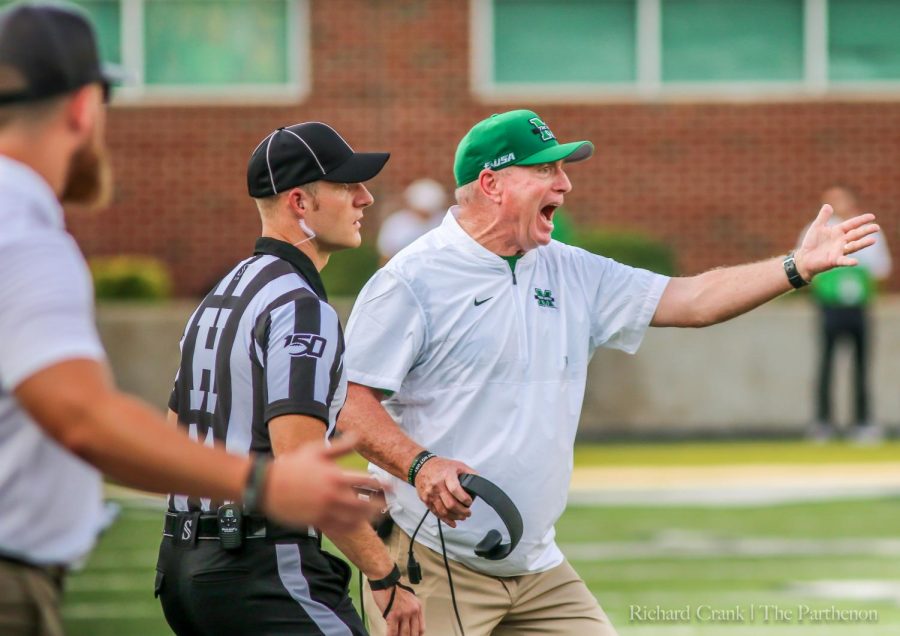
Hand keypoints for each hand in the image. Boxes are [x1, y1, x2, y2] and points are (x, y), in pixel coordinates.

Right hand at [262, 433, 383, 533]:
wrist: (267, 485)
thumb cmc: (292, 465)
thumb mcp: (317, 450)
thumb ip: (341, 446)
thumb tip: (358, 435)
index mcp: (335, 476)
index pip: (366, 482)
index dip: (381, 485)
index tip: (390, 486)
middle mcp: (333, 496)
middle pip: (365, 504)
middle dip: (380, 504)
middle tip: (389, 503)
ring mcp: (325, 511)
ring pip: (355, 519)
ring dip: (370, 518)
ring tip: (379, 516)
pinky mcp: (317, 522)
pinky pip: (339, 529)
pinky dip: (352, 528)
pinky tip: (358, 525)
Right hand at [372, 585, 423, 635]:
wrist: (385, 579)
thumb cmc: (394, 587)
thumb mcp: (408, 599)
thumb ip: (409, 611)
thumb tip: (405, 625)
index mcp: (418, 607)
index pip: (421, 628)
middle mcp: (413, 611)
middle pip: (414, 633)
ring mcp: (404, 613)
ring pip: (404, 634)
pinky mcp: (393, 615)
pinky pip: (393, 632)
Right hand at [414, 456, 474, 526]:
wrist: (421, 467)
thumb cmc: (441, 466)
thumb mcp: (457, 465)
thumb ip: (470, 473)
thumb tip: (480, 482)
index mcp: (446, 475)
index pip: (455, 490)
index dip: (464, 499)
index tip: (469, 502)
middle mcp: (437, 485)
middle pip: (450, 504)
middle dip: (462, 511)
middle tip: (468, 513)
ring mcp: (430, 494)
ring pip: (443, 511)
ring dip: (455, 517)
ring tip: (462, 517)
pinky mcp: (426, 500)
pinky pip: (436, 513)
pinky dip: (446, 520)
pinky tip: (453, 522)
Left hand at [796, 204, 878, 279]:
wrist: (804, 257)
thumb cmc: (812, 242)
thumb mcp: (817, 227)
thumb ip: (823, 217)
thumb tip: (828, 205)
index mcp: (838, 231)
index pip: (852, 224)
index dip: (861, 220)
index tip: (872, 216)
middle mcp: (842, 241)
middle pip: (856, 234)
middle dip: (866, 231)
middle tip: (877, 227)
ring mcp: (839, 251)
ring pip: (853, 246)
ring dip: (863, 244)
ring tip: (873, 240)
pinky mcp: (835, 260)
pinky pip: (843, 261)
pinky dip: (849, 262)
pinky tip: (856, 262)